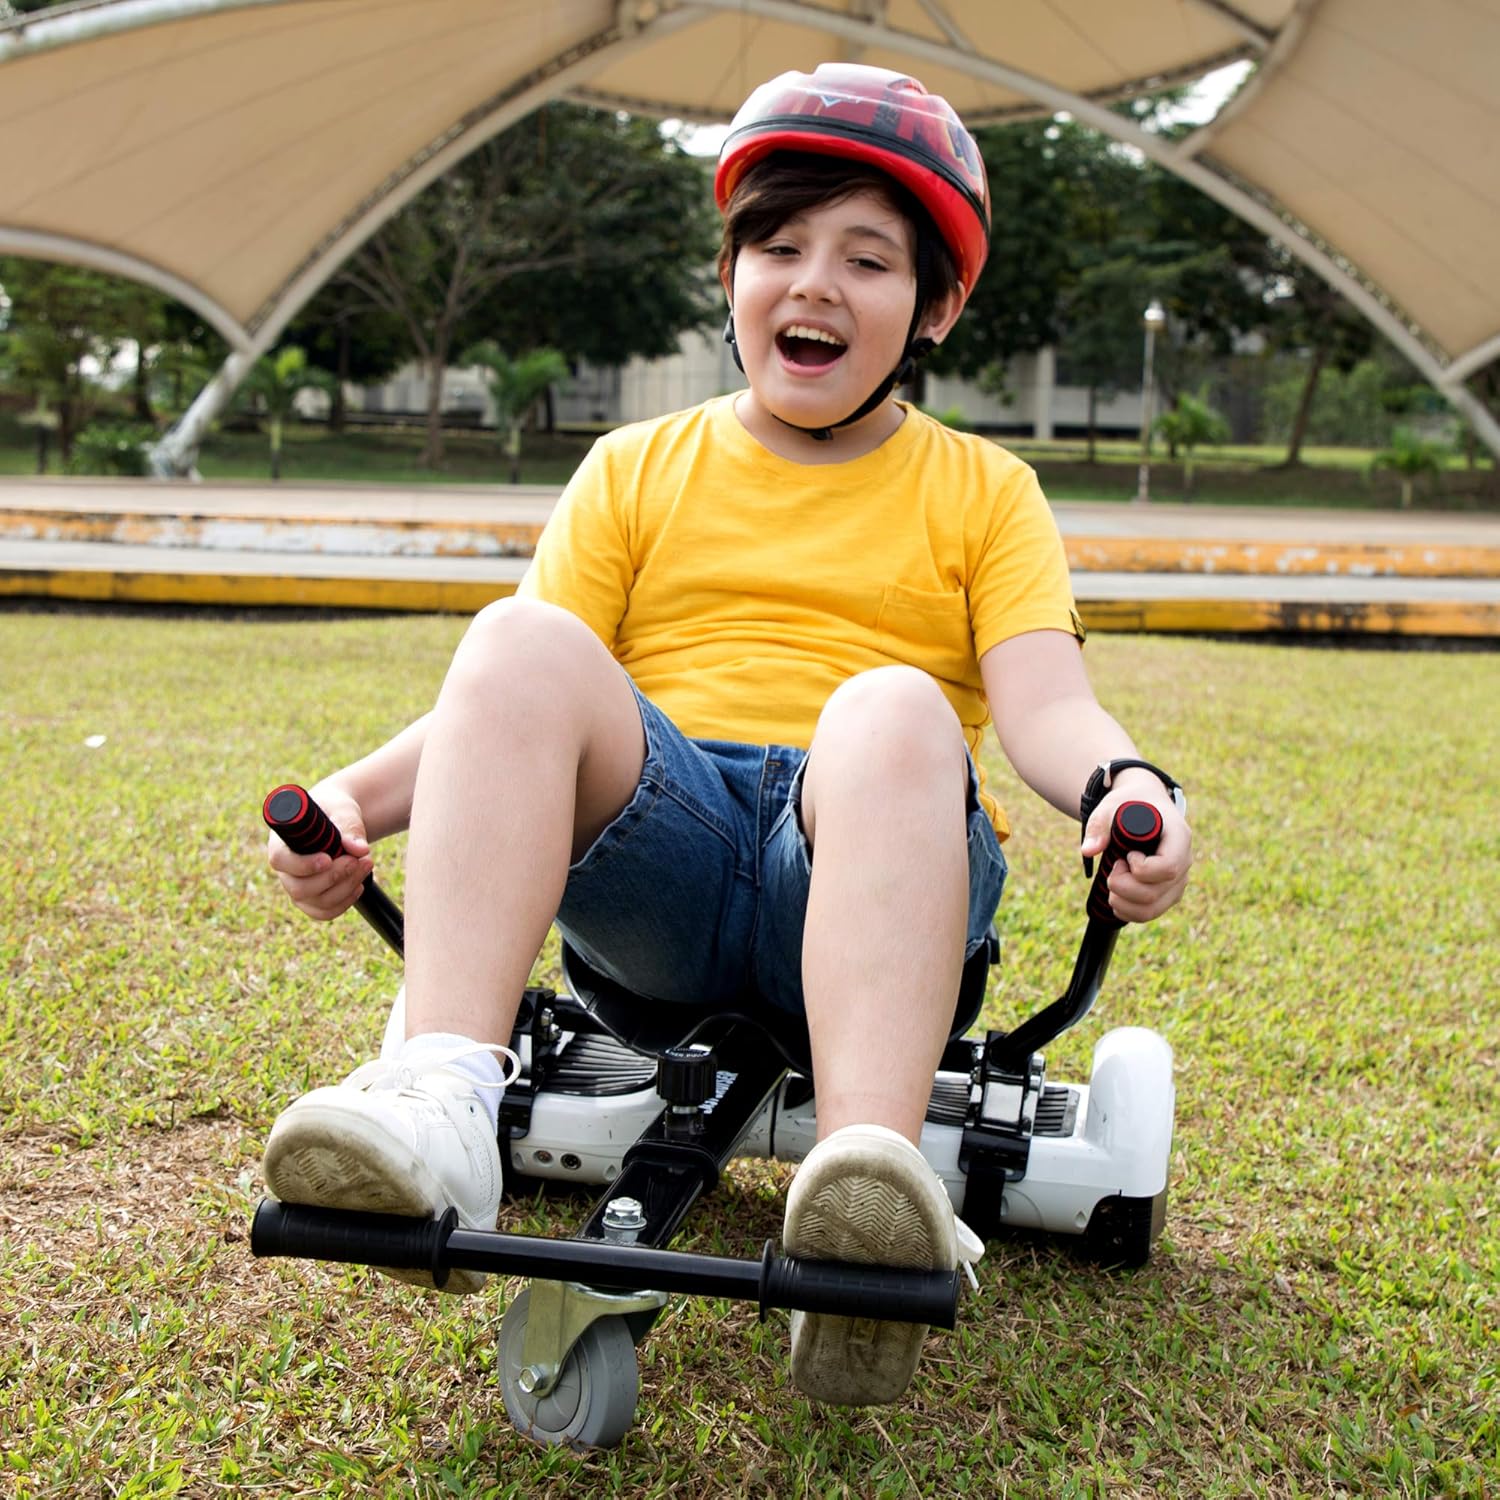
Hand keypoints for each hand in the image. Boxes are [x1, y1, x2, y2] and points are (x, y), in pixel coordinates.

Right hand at [266, 783, 374, 920]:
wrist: (337, 819)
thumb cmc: (334, 810)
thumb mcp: (342, 810)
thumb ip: (349, 826)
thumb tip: (360, 849)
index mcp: (281, 842)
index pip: (280, 860)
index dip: (303, 865)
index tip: (328, 859)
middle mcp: (285, 869)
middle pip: (298, 888)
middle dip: (333, 877)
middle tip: (358, 860)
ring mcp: (296, 887)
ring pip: (315, 903)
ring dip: (345, 888)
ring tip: (366, 864)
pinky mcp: (310, 899)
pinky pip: (323, 912)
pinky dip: (345, 902)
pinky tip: (359, 885)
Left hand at [1079, 770, 1191, 922]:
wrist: (1145, 806)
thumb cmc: (1130, 804)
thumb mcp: (1111, 806)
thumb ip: (1099, 826)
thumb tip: (1088, 850)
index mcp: (1179, 837)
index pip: (1168, 867)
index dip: (1141, 869)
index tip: (1127, 855)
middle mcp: (1185, 862)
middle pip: (1155, 893)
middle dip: (1122, 886)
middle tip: (1113, 866)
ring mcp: (1178, 880)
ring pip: (1152, 909)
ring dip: (1122, 902)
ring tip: (1111, 881)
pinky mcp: (1168, 893)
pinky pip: (1150, 913)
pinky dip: (1127, 912)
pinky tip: (1115, 898)